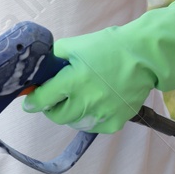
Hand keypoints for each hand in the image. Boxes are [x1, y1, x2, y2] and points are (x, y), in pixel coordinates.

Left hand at [23, 0, 174, 133]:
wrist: (144, 56)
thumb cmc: (109, 47)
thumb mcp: (75, 46)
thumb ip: (53, 58)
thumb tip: (38, 69)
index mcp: (73, 80)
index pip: (42, 100)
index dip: (33, 101)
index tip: (30, 102)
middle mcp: (86, 101)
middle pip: (56, 116)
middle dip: (52, 107)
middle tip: (56, 98)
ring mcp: (102, 113)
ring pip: (74, 123)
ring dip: (71, 114)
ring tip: (77, 99)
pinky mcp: (115, 122)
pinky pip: (94, 127)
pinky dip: (90, 119)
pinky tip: (95, 105)